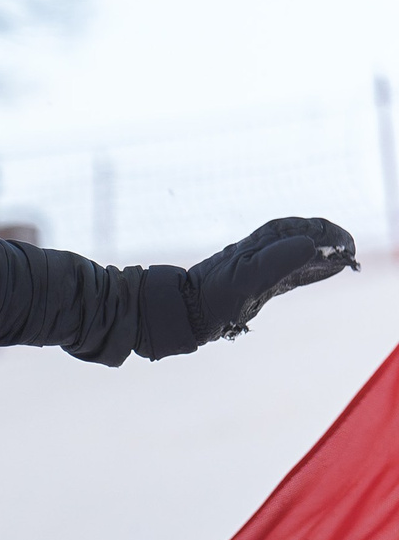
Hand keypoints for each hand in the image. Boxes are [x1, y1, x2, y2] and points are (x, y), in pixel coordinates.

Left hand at [188, 217, 357, 339]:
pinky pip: (298, 268)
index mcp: (269, 239)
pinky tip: (328, 269)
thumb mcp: (246, 277)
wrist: (189, 310)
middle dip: (334, 243)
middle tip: (350, 255)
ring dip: (328, 256)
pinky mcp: (265, 279)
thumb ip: (278, 261)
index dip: (333, 236)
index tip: (347, 249)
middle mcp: (270, 246)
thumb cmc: (215, 294)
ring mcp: (268, 262)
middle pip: (312, 237)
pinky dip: (317, 268)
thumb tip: (312, 245)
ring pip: (307, 252)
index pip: (311, 229)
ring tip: (346, 261)